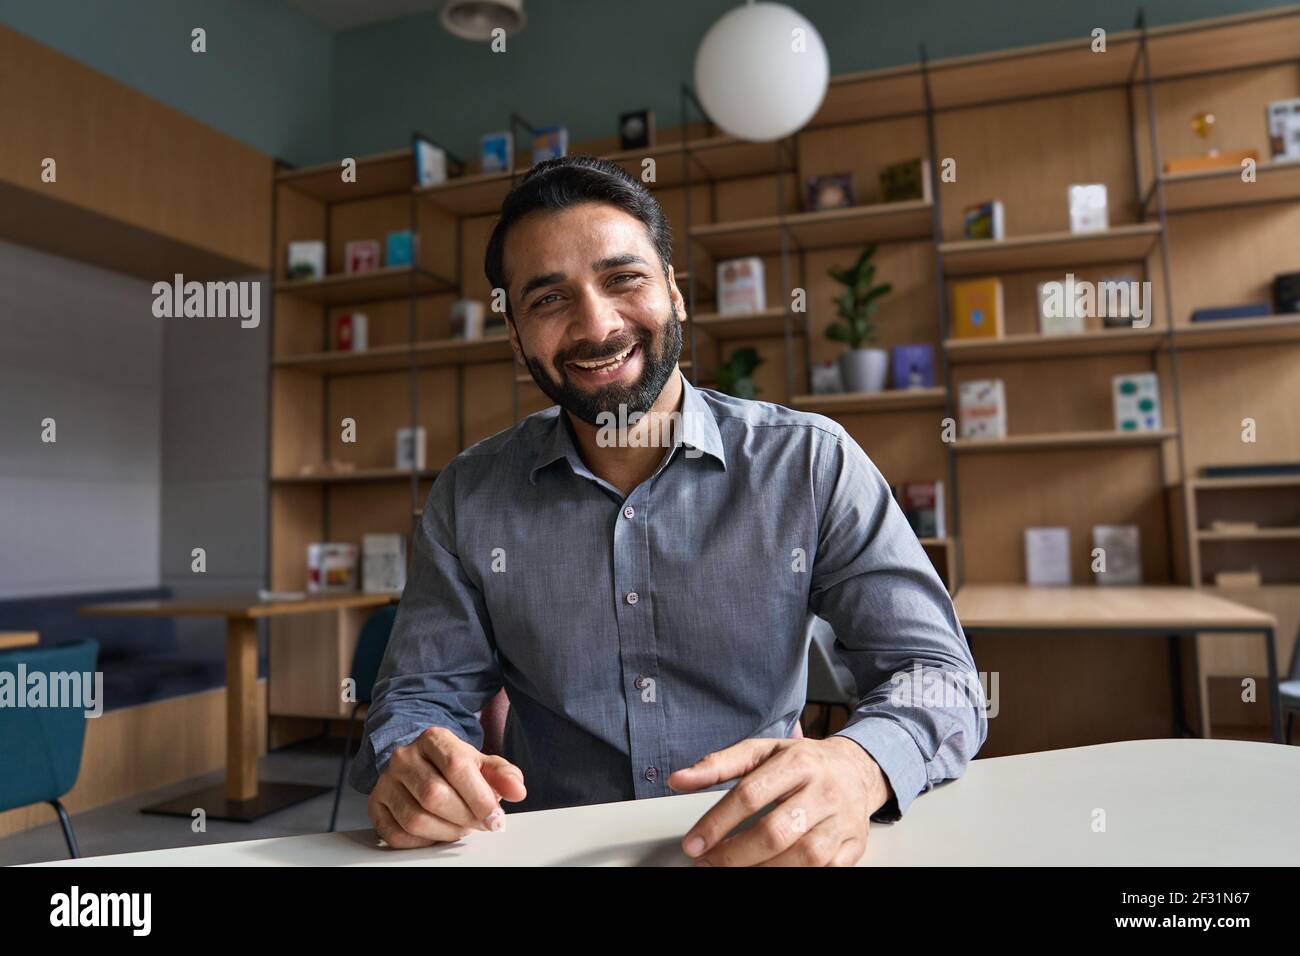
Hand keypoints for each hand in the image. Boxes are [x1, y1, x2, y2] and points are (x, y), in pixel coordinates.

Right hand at [368, 726, 526, 848]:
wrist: (420, 762)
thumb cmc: (453, 765)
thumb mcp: (482, 763)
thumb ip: (503, 775)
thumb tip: (517, 790)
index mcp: (434, 739)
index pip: (457, 768)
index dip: (479, 798)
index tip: (496, 819)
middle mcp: (404, 757)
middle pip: (434, 795)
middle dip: (463, 817)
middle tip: (479, 824)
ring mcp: (386, 781)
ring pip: (415, 818)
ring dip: (445, 832)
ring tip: (460, 827)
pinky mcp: (375, 805)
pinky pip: (396, 835)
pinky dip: (422, 842)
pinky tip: (436, 833)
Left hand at [667, 736, 890, 866]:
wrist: (856, 769)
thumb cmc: (803, 762)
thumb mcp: (761, 751)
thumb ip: (718, 765)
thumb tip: (678, 780)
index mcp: (798, 762)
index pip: (750, 795)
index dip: (716, 823)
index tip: (693, 842)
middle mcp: (824, 790)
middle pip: (774, 832)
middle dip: (733, 854)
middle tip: (708, 861)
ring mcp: (842, 820)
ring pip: (801, 857)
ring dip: (760, 869)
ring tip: (735, 867)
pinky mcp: (854, 845)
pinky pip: (824, 871)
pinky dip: (793, 874)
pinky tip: (769, 869)